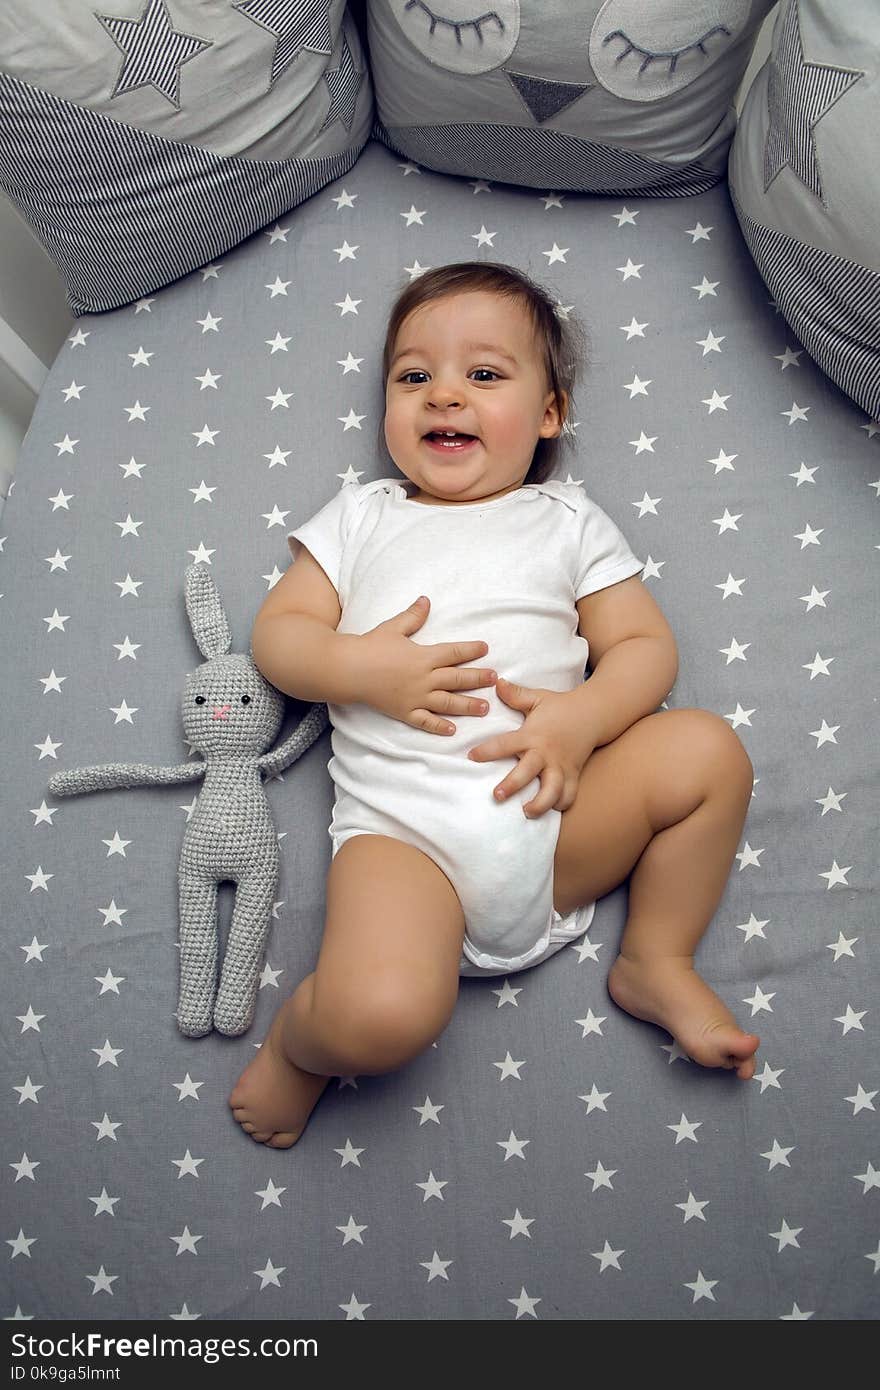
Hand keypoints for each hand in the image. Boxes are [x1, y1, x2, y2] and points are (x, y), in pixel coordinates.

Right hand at [357, 596, 496, 735]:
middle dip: (478, 678)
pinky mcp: (404, 711)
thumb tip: (426, 600)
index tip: (485, 649)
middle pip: (457, 678)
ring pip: (447, 702)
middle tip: (495, 678)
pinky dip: (439, 726)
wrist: (347, 669)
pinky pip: (425, 721)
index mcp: (424, 656)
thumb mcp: (393, 627)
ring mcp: (415, 697)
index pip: (454, 652)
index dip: (471, 649)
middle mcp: (424, 678)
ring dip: (468, 705)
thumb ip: (413, 616)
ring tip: (484, 708)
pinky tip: (452, 730)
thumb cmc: (370, 646)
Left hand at [468, 678, 594, 816]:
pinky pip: (569, 795)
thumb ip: (516, 694)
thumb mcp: (538, 698)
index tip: (471, 756)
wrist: (594, 713)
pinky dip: (561, 804)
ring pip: (552, 791)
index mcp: (533, 734)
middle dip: (512, 785)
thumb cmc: (560, 706)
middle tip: (496, 796)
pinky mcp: (574, 774)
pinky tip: (549, 810)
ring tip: (526, 812)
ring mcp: (561, 766)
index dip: (487, 751)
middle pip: (528, 772)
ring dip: (540, 804)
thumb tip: (496, 682)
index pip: (506, 744)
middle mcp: (546, 753)